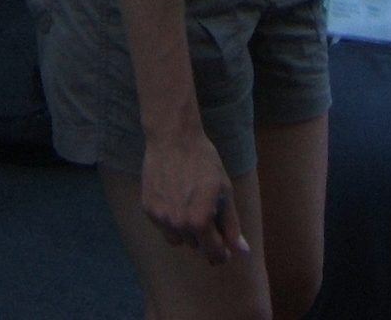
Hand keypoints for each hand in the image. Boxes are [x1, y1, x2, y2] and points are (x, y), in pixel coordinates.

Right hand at [140, 131, 248, 262]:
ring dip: (186, 231)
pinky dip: (171, 220)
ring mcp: (160, 217)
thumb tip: (243, 252)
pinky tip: (176, 199)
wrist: (173, 139)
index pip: (213, 252)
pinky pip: (162, 226)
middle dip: (204, 237)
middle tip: (208, 215)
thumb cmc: (203, 161)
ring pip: (177, 239)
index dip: (222, 252)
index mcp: (199, 222)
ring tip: (190, 206)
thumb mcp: (225, 191)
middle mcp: (178, 224)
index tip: (225, 248)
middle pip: (195, 246)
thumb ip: (232, 224)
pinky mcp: (148, 209)